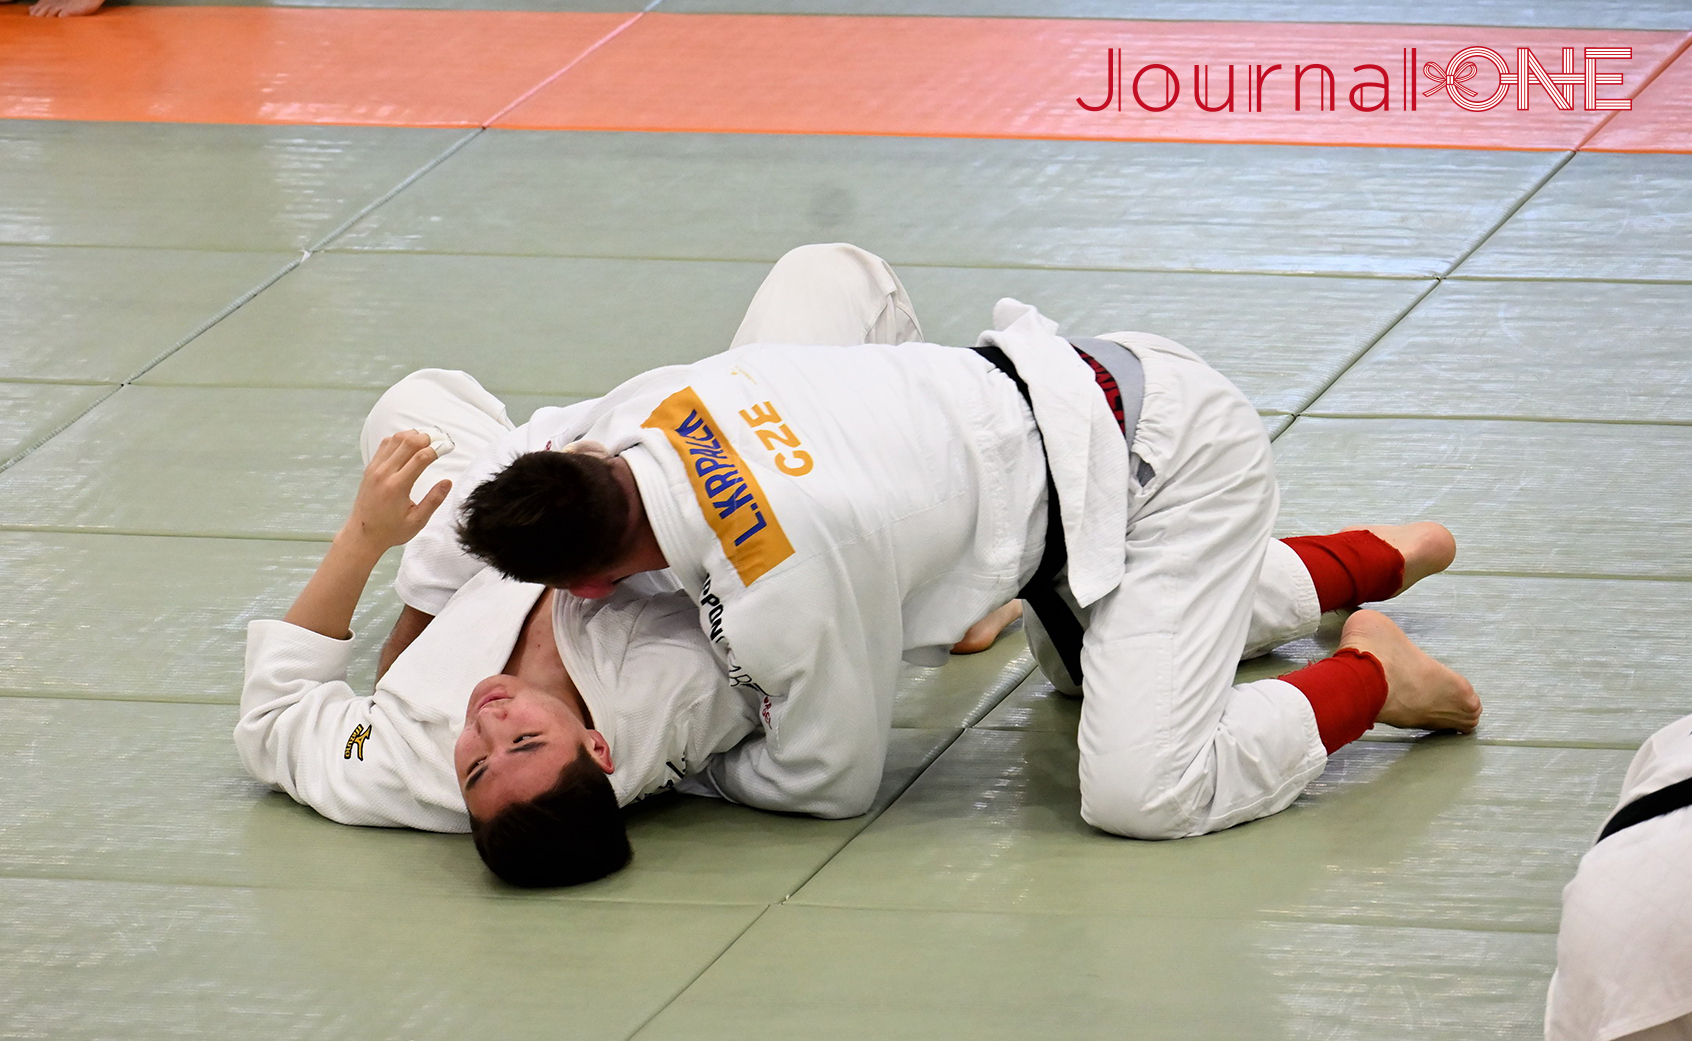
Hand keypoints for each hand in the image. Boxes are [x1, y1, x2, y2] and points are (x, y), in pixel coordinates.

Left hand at [342, 430, 451, 550]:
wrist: (362, 534)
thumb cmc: (391, 530)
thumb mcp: (418, 521)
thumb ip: (433, 500)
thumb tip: (448, 482)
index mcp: (397, 487)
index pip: (421, 457)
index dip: (438, 448)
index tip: (449, 447)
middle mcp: (384, 473)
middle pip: (408, 443)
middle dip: (428, 437)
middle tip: (441, 440)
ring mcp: (375, 469)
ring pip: (395, 439)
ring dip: (413, 435)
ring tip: (427, 440)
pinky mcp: (370, 468)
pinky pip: (385, 445)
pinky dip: (399, 439)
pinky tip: (409, 444)